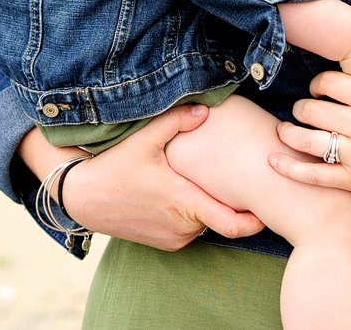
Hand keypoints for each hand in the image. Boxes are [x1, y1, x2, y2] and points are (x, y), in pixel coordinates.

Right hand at [22, 105, 264, 249]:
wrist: (81, 197)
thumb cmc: (114, 167)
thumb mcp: (145, 139)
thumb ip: (178, 121)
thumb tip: (207, 108)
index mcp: (184, 203)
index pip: (233, 224)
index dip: (256, 219)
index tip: (269, 205)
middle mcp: (181, 228)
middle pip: (221, 218)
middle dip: (232, 200)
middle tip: (242, 176)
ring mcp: (172, 239)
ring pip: (205, 222)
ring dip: (209, 204)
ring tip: (209, 177)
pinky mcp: (162, 242)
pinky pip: (189, 228)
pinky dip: (193, 212)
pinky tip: (185, 188)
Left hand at [270, 70, 350, 203]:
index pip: (330, 83)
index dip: (316, 84)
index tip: (317, 89)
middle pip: (313, 110)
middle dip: (301, 108)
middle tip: (301, 109)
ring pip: (309, 140)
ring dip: (289, 134)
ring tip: (283, 130)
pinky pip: (316, 174)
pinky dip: (291, 169)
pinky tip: (274, 161)